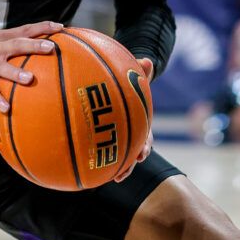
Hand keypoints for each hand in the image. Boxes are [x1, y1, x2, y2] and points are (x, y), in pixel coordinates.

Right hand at [0, 22, 63, 110]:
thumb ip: (14, 46)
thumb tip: (41, 52)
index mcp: (2, 38)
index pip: (25, 29)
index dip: (42, 27)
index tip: (61, 27)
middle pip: (17, 44)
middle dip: (34, 45)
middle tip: (51, 47)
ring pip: (3, 66)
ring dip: (16, 72)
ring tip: (29, 78)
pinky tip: (6, 108)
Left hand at [113, 58, 153, 182]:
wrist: (120, 85)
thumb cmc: (127, 81)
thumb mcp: (134, 75)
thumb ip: (140, 71)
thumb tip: (147, 60)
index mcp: (140, 120)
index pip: (146, 135)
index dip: (144, 145)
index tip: (142, 153)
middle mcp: (133, 131)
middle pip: (133, 151)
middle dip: (130, 163)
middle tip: (123, 173)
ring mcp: (121, 135)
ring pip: (121, 154)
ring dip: (119, 167)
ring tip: (113, 179)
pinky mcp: (107, 136)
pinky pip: (105, 149)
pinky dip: (101, 158)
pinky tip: (92, 168)